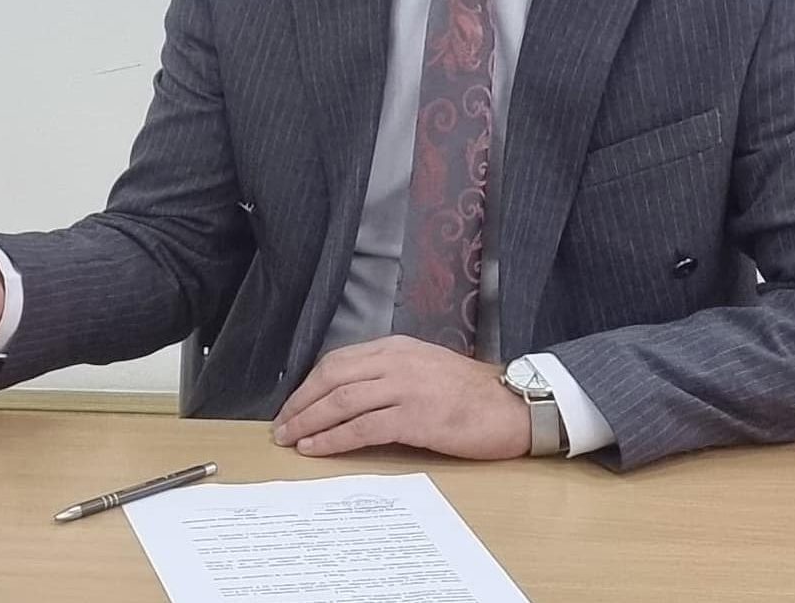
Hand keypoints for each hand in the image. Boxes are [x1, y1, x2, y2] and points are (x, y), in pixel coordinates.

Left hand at [270, 336, 529, 459]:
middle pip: (332, 378)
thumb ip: (389, 373)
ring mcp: (405, 387)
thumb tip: (347, 395)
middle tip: (280, 427)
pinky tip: (318, 448)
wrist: (514, 406)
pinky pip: (363, 427)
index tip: (291, 407)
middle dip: (301, 403)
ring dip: (310, 422)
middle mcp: (396, 361)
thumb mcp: (425, 367)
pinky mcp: (416, 417)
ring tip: (291, 439)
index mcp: (395, 347)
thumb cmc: (471, 393)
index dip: (308, 385)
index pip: (337, 361)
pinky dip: (334, 438)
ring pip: (342, 401)